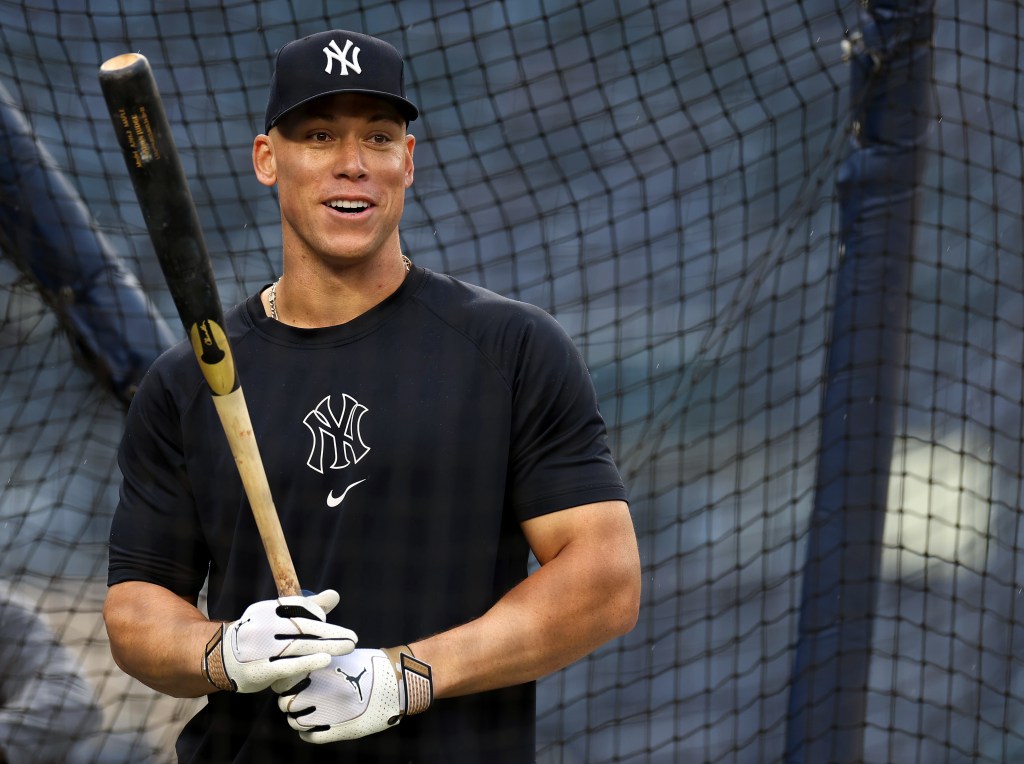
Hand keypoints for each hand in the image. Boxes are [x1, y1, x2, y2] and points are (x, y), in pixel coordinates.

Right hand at [203, 589, 356, 692]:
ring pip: (299, 646)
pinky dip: (308, 662)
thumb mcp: (280, 619)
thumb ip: (308, 608)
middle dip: (331, 633)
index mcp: (265, 610)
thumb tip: (335, 595)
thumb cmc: (260, 636)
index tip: (331, 624)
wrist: (221, 660)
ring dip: (327, 646)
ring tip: (348, 647)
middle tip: (354, 638)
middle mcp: (260, 627)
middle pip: (302, 628)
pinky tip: (326, 660)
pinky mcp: (258, 670)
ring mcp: (257, 649)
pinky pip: (287, 665)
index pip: (298, 608)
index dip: (317, 614)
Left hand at [273, 646, 432, 742]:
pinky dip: (307, 734)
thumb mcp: (343, 656)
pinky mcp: (340, 730)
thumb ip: (322, 663)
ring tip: (303, 715)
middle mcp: (320, 693)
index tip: (289, 684)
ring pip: (296, 722)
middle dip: (288, 703)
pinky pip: (311, 737)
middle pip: (286, 703)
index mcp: (319, 672)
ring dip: (297, 720)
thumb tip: (301, 664)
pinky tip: (311, 728)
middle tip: (294, 701)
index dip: (284, 684)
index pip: (285, 682)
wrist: (397, 680)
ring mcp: (330, 713)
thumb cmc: (370, 666)